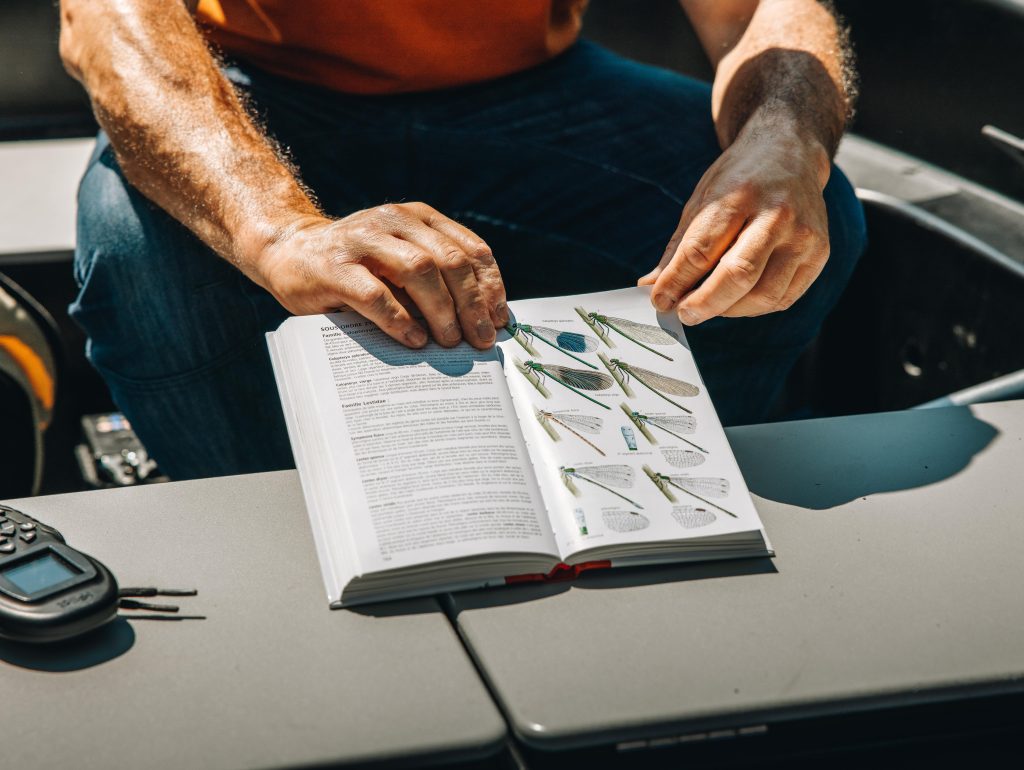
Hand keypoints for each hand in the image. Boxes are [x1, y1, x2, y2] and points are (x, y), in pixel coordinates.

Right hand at [256, 203, 507, 348]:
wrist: (290, 253)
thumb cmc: (358, 267)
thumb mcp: (401, 260)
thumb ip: (436, 278)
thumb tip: (483, 321)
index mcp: (418, 218)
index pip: (470, 248)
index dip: (490, 286)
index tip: (498, 320)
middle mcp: (392, 221)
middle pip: (448, 261)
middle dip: (471, 304)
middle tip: (480, 339)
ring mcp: (362, 241)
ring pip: (418, 270)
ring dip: (441, 311)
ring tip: (449, 341)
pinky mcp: (334, 268)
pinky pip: (376, 294)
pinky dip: (400, 319)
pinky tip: (413, 340)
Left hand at [640, 119, 831, 324]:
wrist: (791, 152)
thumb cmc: (738, 181)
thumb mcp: (701, 200)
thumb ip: (677, 247)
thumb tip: (650, 287)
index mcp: (739, 195)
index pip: (701, 250)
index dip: (676, 282)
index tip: (659, 301)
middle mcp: (778, 214)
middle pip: (738, 275)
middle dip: (704, 303)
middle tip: (683, 314)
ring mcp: (804, 235)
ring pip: (764, 295)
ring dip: (729, 311)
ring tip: (709, 307)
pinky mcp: (820, 253)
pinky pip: (784, 298)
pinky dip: (754, 308)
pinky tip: (737, 301)